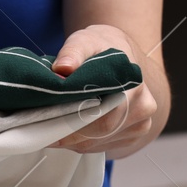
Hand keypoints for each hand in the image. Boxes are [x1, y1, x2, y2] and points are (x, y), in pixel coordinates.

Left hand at [48, 24, 161, 159]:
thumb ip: (73, 52)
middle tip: (44, 127)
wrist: (126, 57)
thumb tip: (62, 69)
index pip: (104, 117)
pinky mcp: (134, 135)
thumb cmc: (104, 48)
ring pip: (99, 143)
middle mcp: (143, 107)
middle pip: (100, 134)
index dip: (73, 124)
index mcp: (133, 85)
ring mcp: (141, 124)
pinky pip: (103, 146)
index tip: (49, 123)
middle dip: (68, 133)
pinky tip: (72, 129)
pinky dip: (83, 141)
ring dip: (73, 139)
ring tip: (55, 124)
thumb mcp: (86, 40)